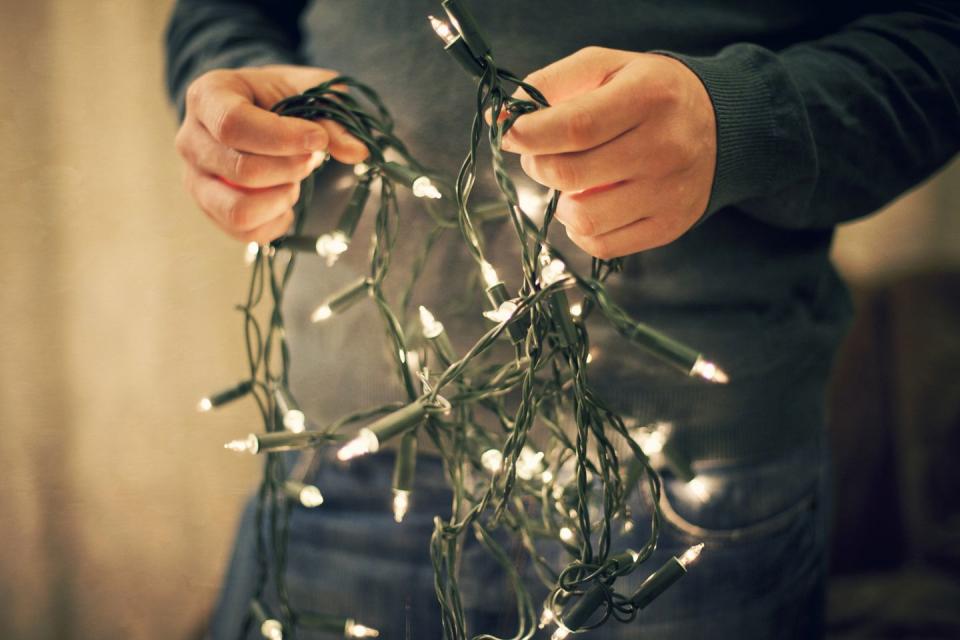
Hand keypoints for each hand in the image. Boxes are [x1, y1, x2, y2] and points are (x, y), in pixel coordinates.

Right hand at [175, 65, 367, 242]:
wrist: (258, 109)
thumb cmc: (282, 96)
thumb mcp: (310, 91)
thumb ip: (332, 118)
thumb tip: (358, 152)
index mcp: (208, 96)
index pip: (234, 125)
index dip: (282, 138)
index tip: (318, 140)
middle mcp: (190, 140)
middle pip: (242, 171)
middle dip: (291, 169)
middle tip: (311, 158)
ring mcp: (195, 180)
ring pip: (238, 210)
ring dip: (281, 199)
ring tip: (294, 180)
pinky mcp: (210, 210)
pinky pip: (244, 233)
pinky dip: (276, 222)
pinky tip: (287, 201)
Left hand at [503, 47, 715, 258]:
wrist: (722, 125)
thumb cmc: (649, 93)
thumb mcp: (606, 67)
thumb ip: (551, 84)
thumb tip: (502, 119)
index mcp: (647, 98)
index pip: (573, 127)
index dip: (528, 135)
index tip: (510, 135)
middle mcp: (663, 147)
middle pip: (570, 174)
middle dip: (538, 166)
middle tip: (541, 155)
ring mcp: (668, 193)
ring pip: (583, 218)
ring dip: (560, 202)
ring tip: (571, 181)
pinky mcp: (669, 226)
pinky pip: (602, 245)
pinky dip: (581, 229)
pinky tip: (589, 204)